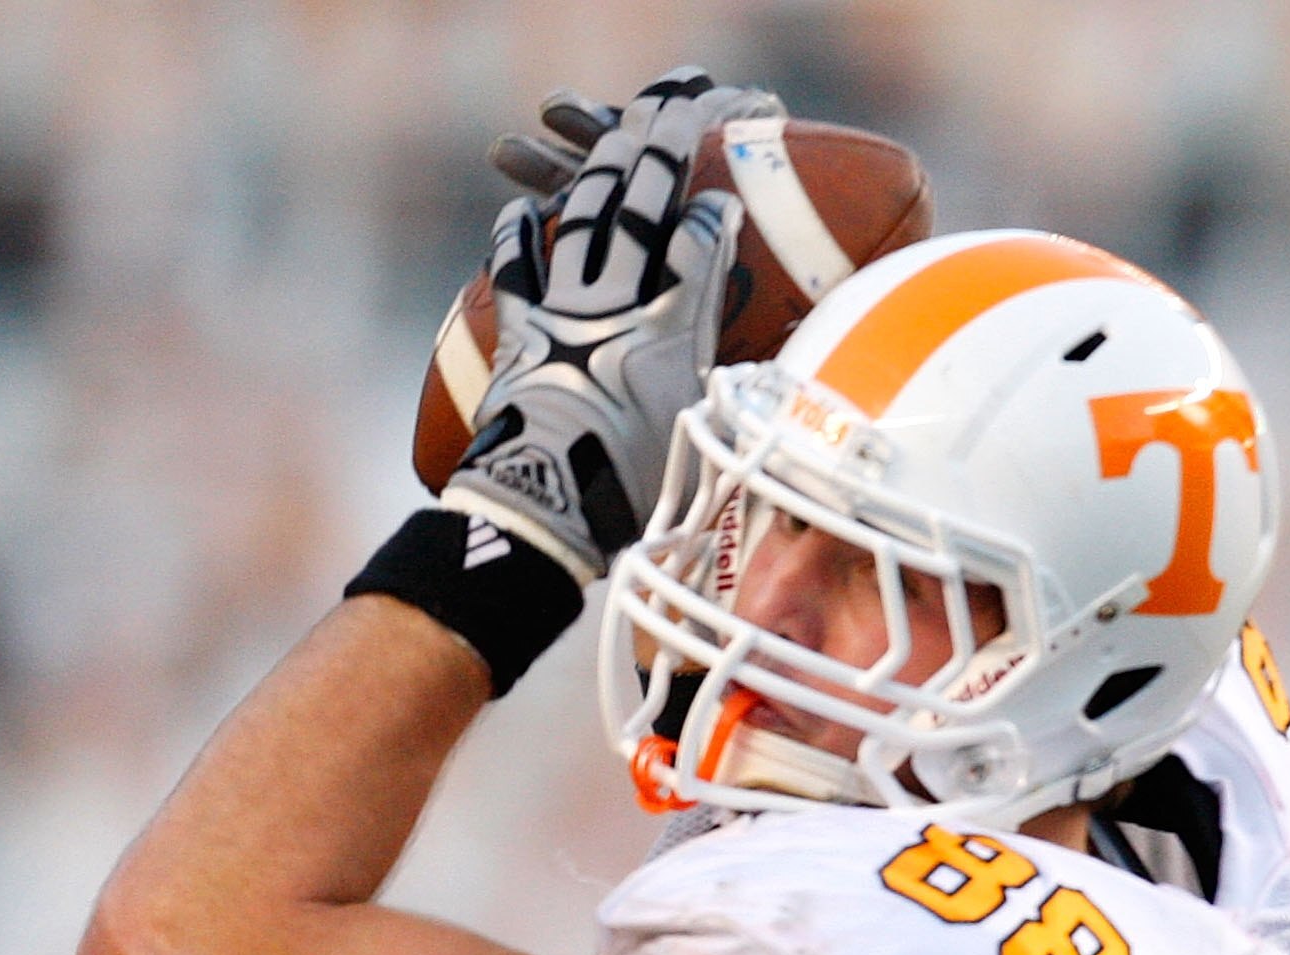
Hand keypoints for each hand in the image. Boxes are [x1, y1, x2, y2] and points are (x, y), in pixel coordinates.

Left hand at [446, 68, 778, 580]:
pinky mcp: (518, 333)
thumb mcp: (700, 438)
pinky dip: (517, 235)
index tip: (725, 194)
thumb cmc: (630, 490)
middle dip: (664, 149)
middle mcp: (616, 305)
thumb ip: (731, 399)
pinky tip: (517, 208)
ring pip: (583, 217)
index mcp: (670, 329)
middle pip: (641, 205)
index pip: (701, 243)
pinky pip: (515, 270)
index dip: (715, 212)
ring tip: (616, 130)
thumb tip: (774, 397)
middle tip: (680, 109)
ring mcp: (562, 312)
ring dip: (598, 166)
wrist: (542, 510)